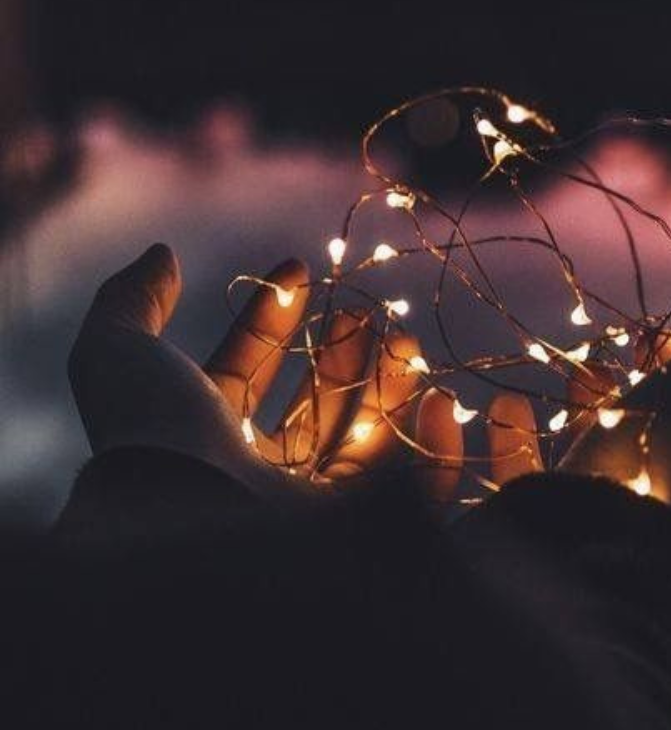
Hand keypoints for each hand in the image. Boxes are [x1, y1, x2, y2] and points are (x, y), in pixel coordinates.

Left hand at [68, 244, 423, 502]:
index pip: (243, 368)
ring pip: (360, 438)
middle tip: (361, 313)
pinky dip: (432, 443)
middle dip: (336, 352)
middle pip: (306, 403)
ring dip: (386, 386)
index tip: (297, 270)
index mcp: (202, 432)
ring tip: (405, 340)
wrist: (194, 517)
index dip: (268, 318)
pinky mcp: (355, 529)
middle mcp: (252, 469)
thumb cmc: (157, 432)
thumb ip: (131, 301)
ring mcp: (305, 502)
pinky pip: (408, 487)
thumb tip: (161, 253)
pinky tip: (438, 398)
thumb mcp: (119, 353)